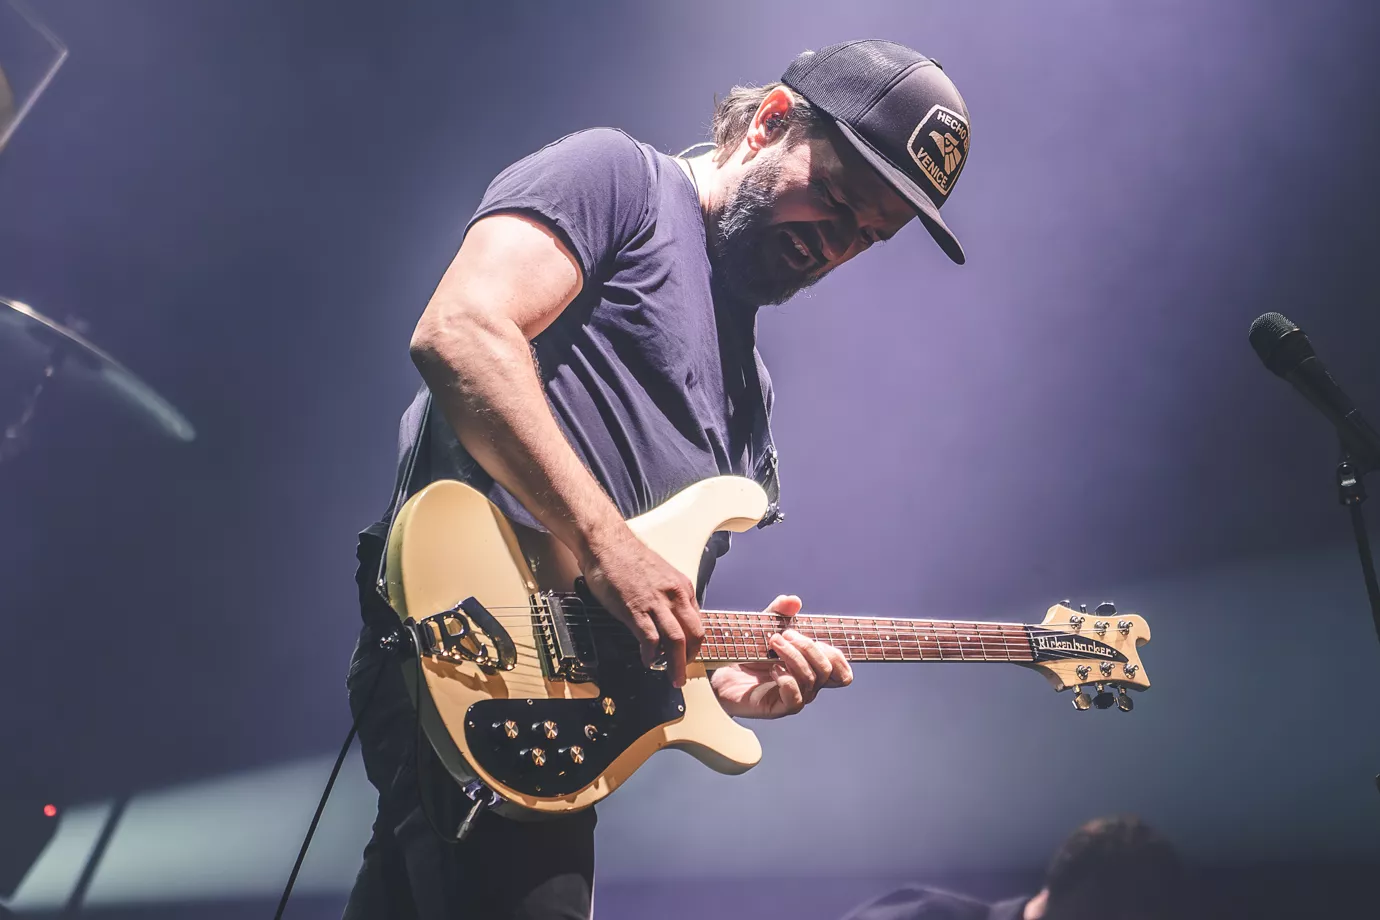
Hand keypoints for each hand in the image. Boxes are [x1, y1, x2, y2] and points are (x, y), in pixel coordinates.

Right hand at [579, 524, 701, 687]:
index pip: (698, 622)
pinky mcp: (635, 609)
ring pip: (677, 641)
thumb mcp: (661, 575)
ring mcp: (656, 603)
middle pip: (694, 634)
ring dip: (676, 664)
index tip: (688, 656)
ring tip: (673, 677)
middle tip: (683, 673)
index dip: (694, 644)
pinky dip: (651, 654)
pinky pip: (650, 639)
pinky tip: (647, 661)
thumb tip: (671, 619)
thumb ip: (669, 596)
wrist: (606, 543)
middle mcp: (674, 595)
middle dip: (691, 659)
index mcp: (682, 587)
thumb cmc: (628, 558)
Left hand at [710, 595, 852, 718]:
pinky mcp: (778, 708)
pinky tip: (772, 669)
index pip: (841, 670)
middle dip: (807, 647)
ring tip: (773, 644)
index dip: (836, 656)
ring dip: (792, 656)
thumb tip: (793, 601)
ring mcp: (794, 697)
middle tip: (783, 636)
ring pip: (810, 679)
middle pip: (827, 670)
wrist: (721, 672)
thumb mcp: (764, 627)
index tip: (816, 638)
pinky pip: (796, 699)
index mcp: (810, 667)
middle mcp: (806, 685)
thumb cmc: (747, 653)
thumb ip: (779, 613)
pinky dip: (786, 679)